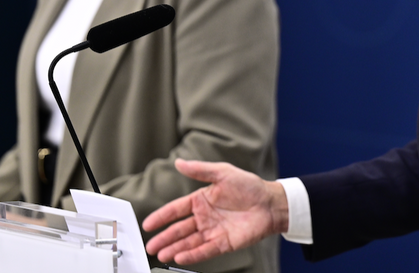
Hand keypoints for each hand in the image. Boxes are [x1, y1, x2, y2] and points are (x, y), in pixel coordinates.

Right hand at [142, 159, 288, 265]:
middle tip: (150, 246)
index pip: (176, 210)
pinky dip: (193, 255)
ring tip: (162, 254)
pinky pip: (205, 250)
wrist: (271, 203)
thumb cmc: (249, 186)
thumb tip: (179, 162)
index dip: (161, 217)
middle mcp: (204, 217)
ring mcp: (213, 231)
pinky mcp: (224, 243)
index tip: (148, 224)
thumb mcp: (223, 173)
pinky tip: (181, 257)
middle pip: (179, 229)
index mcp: (201, 200)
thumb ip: (200, 170)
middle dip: (164, 238)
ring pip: (189, 242)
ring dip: (175, 248)